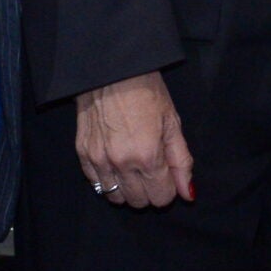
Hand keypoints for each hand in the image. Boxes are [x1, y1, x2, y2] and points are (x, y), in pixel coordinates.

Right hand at [75, 72, 194, 209]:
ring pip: (115, 197)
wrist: (111, 69)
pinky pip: (96, 183)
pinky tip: (115, 162)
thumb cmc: (147, 90)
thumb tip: (188, 194)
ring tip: (132, 166)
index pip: (161, 197)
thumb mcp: (172, 123)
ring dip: (127, 188)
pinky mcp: (82, 153)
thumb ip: (181, 162)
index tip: (168, 173)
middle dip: (150, 190)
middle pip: (139, 202)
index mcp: (148, 156)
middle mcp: (121, 163)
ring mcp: (99, 160)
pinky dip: (108, 179)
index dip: (169, 188)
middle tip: (151, 168)